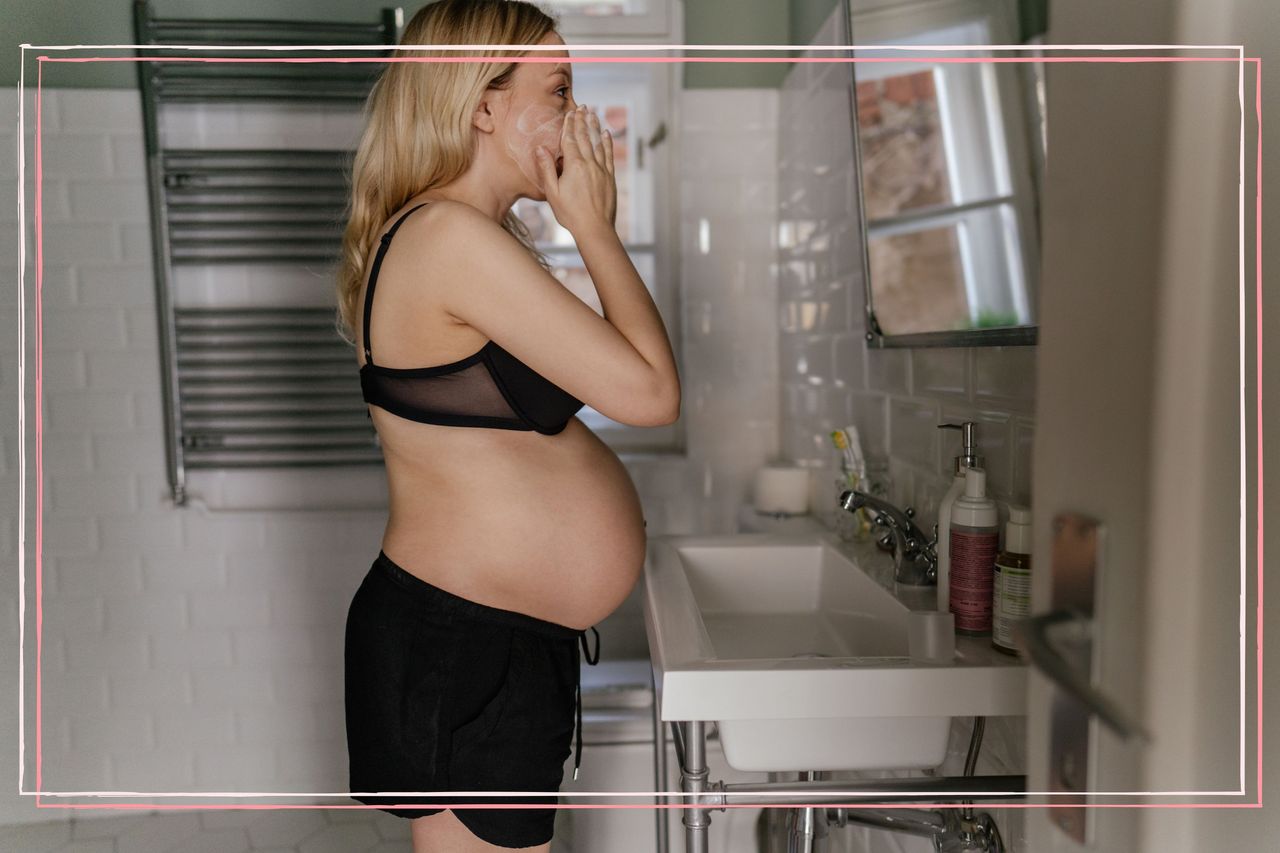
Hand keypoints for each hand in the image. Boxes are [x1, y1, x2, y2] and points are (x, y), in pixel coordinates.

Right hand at [535, 105, 616, 235]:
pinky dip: (607, 143)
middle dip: (582, 121)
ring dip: (595, 127)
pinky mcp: (609, 177)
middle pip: (584, 137)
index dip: (570, 125)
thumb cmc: (570, 213)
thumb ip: (547, 169)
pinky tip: (606, 134)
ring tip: (593, 114)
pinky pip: (609, 155)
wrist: (595, 228)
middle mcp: (589, 164)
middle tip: (582, 107)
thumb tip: (540, 148)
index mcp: (574, 166)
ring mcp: (601, 170)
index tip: (570, 113)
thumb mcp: (552, 193)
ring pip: (598, 143)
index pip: (570, 140)